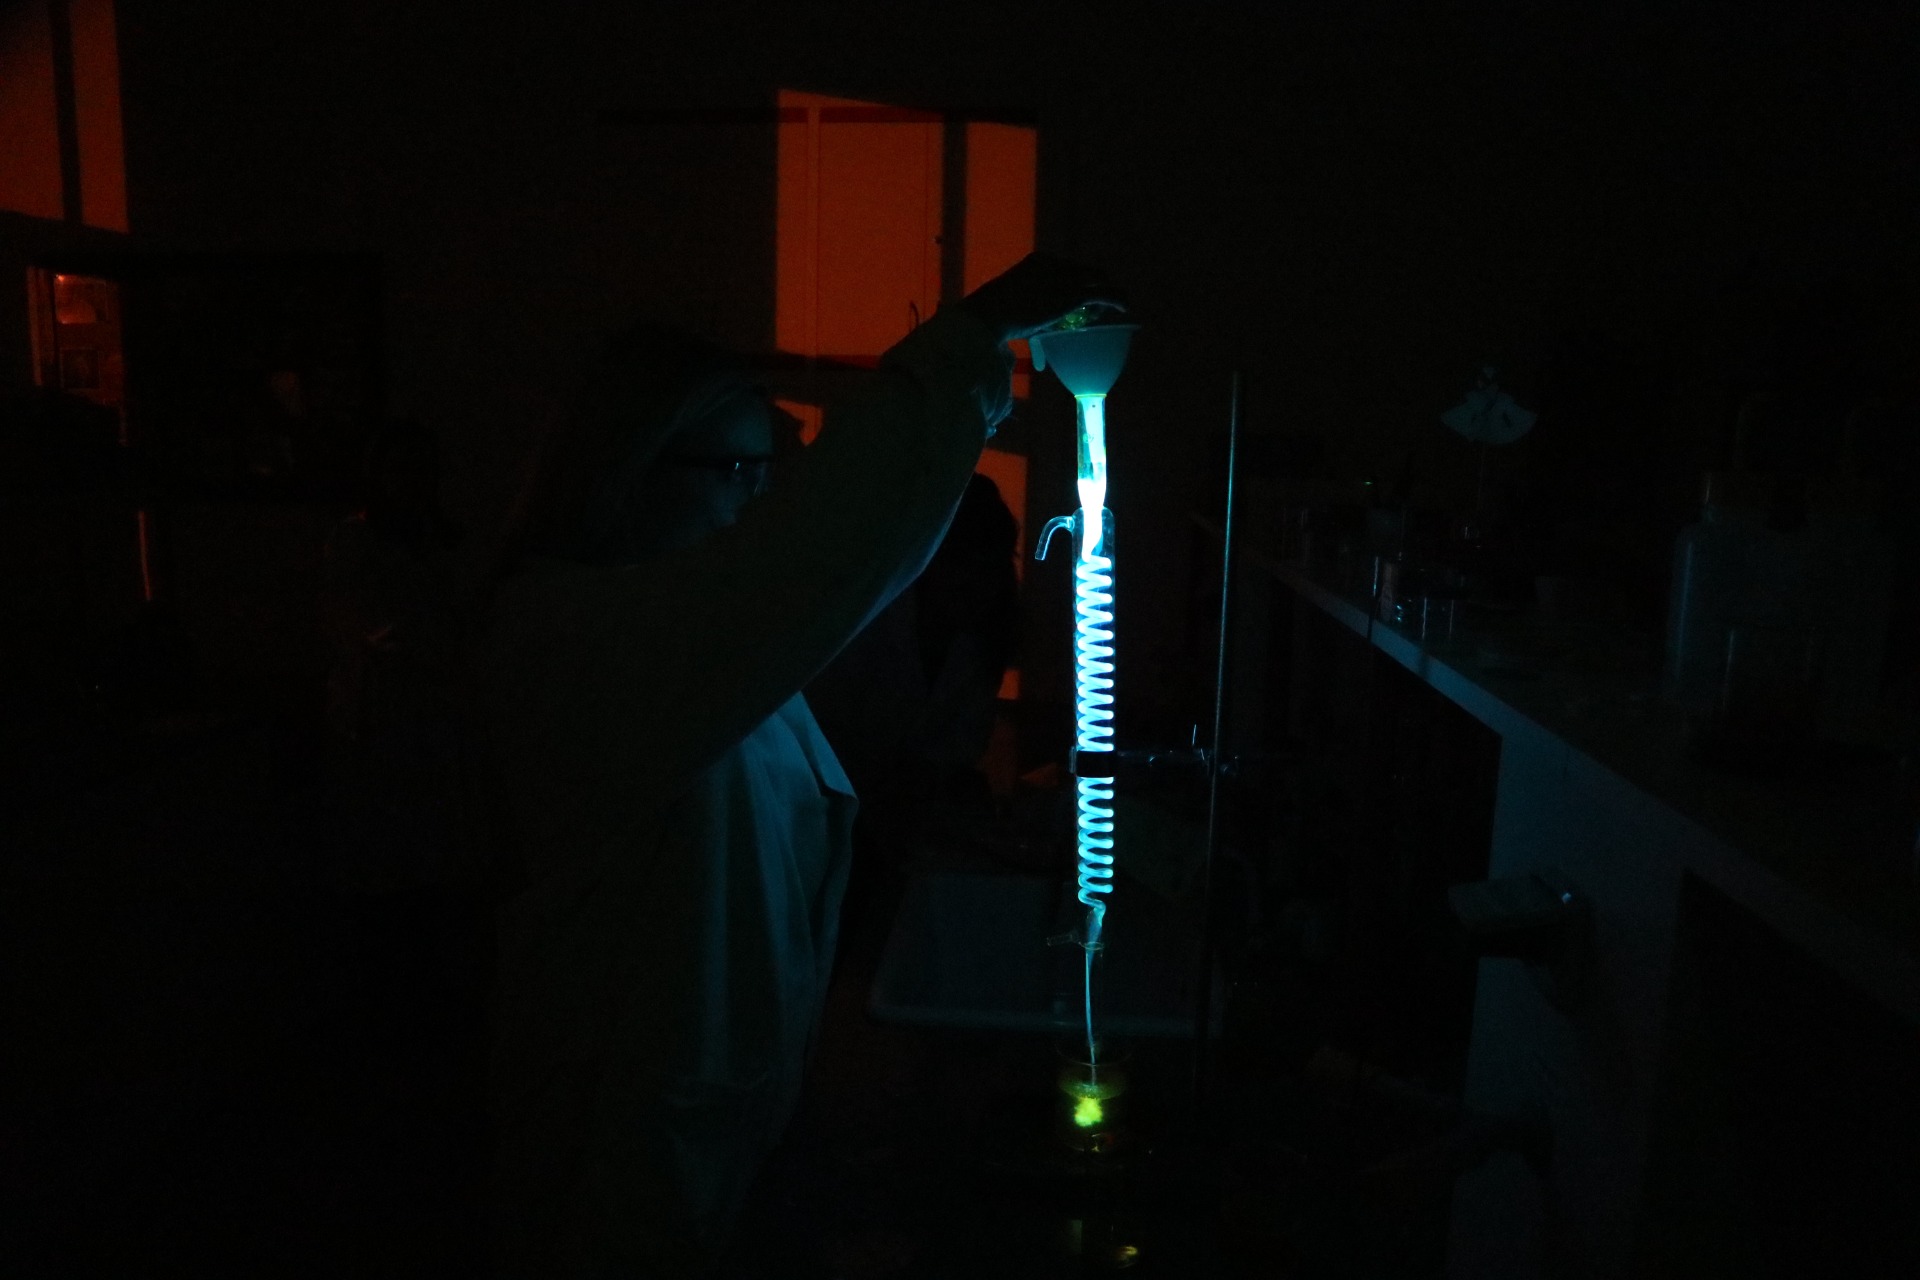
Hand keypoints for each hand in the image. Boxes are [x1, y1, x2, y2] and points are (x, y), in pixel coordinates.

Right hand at [956, 252, 1126, 343]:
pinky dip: (1116, 299)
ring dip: (1108, 293)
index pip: (1067, 267)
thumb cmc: (992, 315)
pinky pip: (1103, 294)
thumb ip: (1025, 307)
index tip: (1080, 298)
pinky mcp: (1073, 295)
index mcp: (1037, 261)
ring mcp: (1064, 277)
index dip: (1077, 281)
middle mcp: (1055, 263)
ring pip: (1097, 279)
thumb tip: (1025, 326)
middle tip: (1099, 304)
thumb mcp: (1011, 302)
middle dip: (1095, 284)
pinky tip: (1124, 308)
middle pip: (1084, 271)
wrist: (989, 315)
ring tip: (1117, 305)